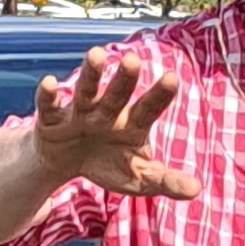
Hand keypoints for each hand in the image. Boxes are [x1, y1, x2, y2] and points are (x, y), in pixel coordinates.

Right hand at [31, 53, 200, 200]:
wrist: (67, 165)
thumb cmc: (108, 164)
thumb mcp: (138, 178)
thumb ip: (165, 181)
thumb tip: (196, 191)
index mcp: (132, 124)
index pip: (149, 108)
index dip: (159, 95)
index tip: (171, 78)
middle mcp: (108, 112)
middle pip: (118, 94)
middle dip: (125, 79)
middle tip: (132, 60)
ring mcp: (80, 113)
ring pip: (86, 91)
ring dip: (91, 74)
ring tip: (96, 54)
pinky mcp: (52, 120)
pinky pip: (50, 106)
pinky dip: (49, 95)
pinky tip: (50, 83)